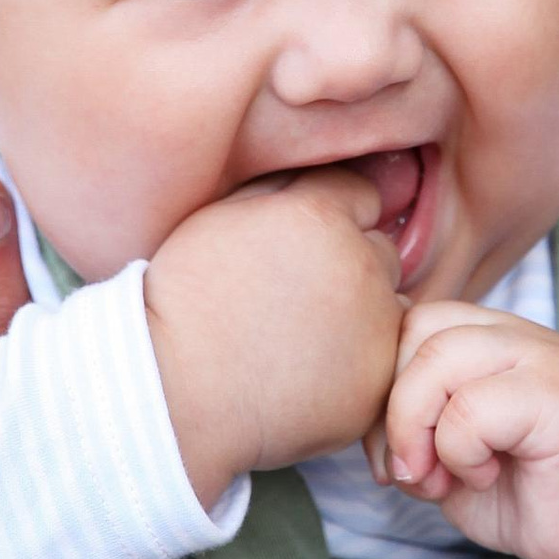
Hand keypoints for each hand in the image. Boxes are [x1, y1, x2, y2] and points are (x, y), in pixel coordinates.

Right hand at [147, 169, 402, 507]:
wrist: (171, 392)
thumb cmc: (184, 302)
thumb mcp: (220, 216)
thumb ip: (282, 184)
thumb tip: (319, 166)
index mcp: (321, 217)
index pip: (362, 194)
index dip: (329, 217)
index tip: (296, 246)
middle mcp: (361, 267)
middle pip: (380, 251)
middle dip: (350, 265)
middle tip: (293, 298)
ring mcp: (376, 329)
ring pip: (388, 306)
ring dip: (361, 314)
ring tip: (299, 338)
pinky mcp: (376, 383)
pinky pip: (383, 361)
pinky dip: (358, 365)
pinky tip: (308, 373)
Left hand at [373, 302, 558, 558]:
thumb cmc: (534, 497)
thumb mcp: (452, 455)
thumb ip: (413, 423)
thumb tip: (364, 417)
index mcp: (491, 339)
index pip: (407, 325)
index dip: (382, 389)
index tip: (392, 457)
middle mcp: (516, 335)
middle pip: (415, 332)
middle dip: (391, 412)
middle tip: (407, 473)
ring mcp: (542, 357)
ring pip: (437, 359)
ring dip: (419, 432)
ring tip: (442, 478)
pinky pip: (472, 409)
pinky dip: (459, 454)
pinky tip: (487, 478)